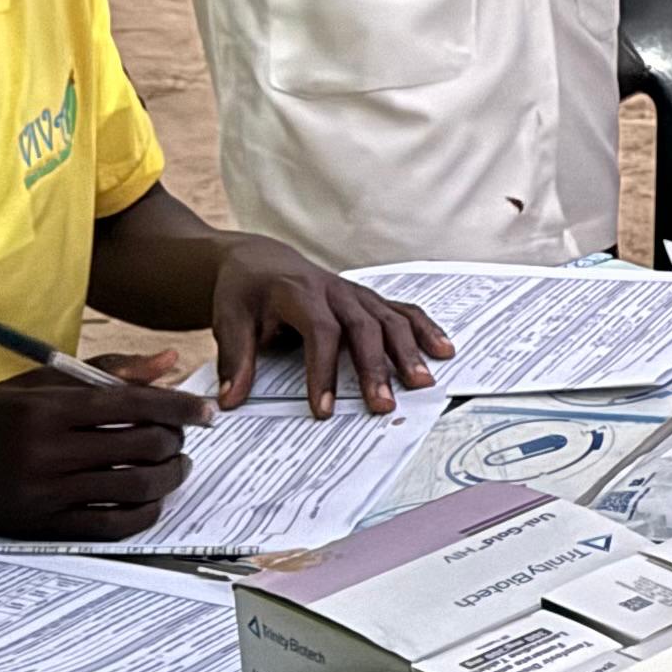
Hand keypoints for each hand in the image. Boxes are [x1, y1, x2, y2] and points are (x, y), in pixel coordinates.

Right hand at [0, 372, 204, 541]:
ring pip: (134, 487)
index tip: (206, 411)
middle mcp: (48, 450)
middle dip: (175, 440)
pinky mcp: (41, 526)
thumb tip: (169, 362)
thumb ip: (105, 372)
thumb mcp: (36, 382)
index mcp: (47, 408)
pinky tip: (151, 500)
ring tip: (174, 466)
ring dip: (168, 476)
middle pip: (141, 445)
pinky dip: (143, 513)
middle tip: (181, 437)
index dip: (179, 407)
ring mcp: (45, 492)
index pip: (133, 404)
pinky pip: (110, 525)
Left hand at [209, 236, 451, 418]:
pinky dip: (425, 329)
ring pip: (389, 319)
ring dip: (408, 351)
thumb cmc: (245, 292)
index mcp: (298, 292)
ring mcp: (356, 294)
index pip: (320, 331)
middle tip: (383, 404)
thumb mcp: (228, 320)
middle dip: (375, 367)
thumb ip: (234, 359)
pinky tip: (443, 349)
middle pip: (363, 327)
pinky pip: (402, 311)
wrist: (260, 261)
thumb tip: (231, 400)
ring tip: (422, 383)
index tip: (323, 409)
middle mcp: (334, 290)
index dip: (323, 371)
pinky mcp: (369, 300)